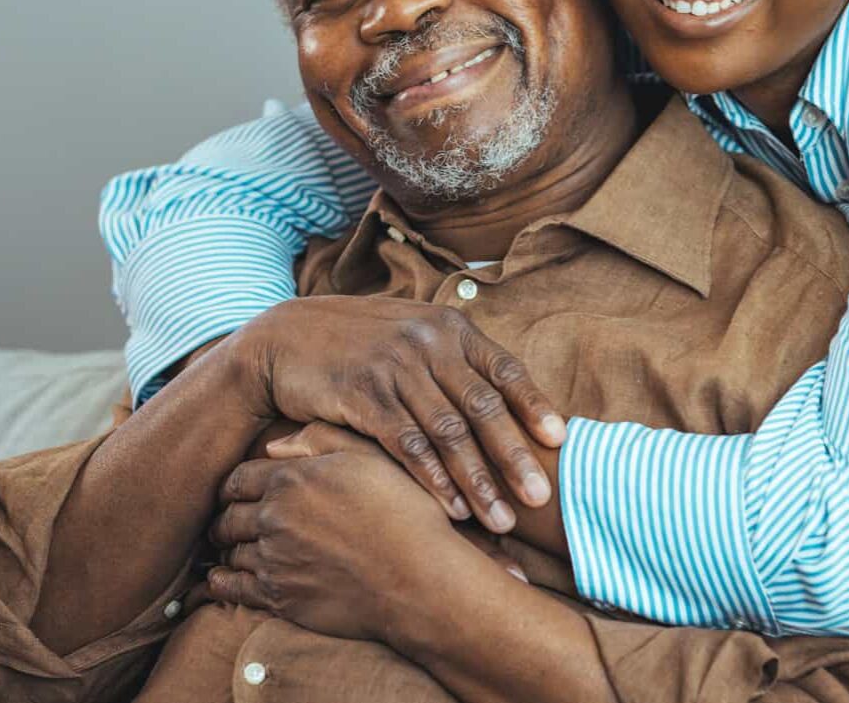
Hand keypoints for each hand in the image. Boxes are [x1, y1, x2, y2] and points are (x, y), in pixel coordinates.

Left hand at [206, 423, 481, 641]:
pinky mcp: (278, 597)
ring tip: (237, 547)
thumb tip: (273, 444)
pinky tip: (222, 579)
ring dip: (231, 548)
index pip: (239, 478)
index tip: (240, 491)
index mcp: (293, 478)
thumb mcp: (371, 457)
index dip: (236, 484)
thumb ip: (321, 439)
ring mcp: (273, 560)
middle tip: (234, 520)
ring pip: (230, 550)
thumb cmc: (403, 512)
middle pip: (228, 515)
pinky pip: (231, 589)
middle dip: (229, 516)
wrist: (419, 578)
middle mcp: (274, 517)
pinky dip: (221, 582)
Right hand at [233, 296, 563, 531]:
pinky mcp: (362, 394)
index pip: (505, 369)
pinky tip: (452, 509)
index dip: (534, 405)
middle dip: (515, 456)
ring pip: (448, 433)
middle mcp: (429, 343)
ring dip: (478, 481)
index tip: (562, 441)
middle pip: (483, 407)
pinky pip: (406, 444)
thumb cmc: (362, 346)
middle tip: (541, 498)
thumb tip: (510, 402)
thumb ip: (457, 362)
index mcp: (450, 327)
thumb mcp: (415, 336)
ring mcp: (395, 368)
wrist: (287, 338)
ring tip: (501, 521)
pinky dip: (433, 480)